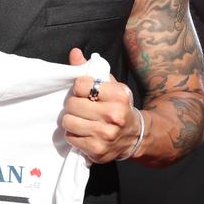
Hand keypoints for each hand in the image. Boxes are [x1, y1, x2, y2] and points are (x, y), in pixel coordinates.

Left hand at [62, 48, 144, 162]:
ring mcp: (105, 135)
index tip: (86, 93)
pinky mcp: (97, 150)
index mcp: (118, 95)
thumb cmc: (118, 106)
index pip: (80, 85)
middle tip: (82, 108)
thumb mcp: (110, 85)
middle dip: (73, 105)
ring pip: (68, 122)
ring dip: (71, 121)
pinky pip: (71, 138)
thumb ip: (90, 69)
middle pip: (71, 104)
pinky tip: (85, 133)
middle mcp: (114, 115)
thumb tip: (74, 53)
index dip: (79, 88)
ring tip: (82, 120)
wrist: (135, 136)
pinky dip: (74, 135)